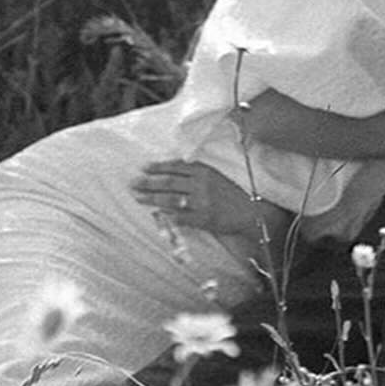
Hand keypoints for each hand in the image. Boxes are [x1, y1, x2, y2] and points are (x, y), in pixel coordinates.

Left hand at [132, 159, 276, 239]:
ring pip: (171, 199)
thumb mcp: (216, 177)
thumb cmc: (232, 194)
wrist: (251, 212)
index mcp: (205, 171)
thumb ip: (196, 174)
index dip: (158, 167)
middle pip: (169, 182)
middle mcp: (202, 184)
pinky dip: (167, 215)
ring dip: (152, 198)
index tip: (144, 168)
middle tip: (132, 183)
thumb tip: (172, 172)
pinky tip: (155, 214)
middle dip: (148, 182)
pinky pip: (181, 216)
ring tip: (138, 197)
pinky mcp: (204, 218)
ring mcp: (202, 202)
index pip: (176, 167)